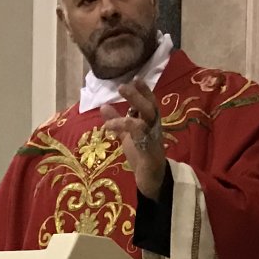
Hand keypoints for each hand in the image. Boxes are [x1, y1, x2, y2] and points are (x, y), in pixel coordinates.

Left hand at [104, 80, 165, 198]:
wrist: (151, 179)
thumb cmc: (141, 156)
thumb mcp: (127, 136)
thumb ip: (117, 121)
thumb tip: (104, 106)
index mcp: (150, 123)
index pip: (150, 103)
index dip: (144, 91)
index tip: (135, 78)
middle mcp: (154, 127)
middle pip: (150, 106)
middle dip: (138, 95)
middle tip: (123, 85)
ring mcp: (153, 138)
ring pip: (148, 117)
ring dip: (135, 104)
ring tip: (120, 96)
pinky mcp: (149, 150)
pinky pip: (138, 134)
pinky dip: (123, 126)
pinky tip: (108, 126)